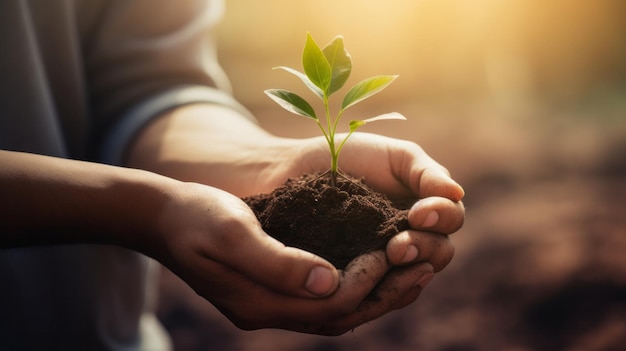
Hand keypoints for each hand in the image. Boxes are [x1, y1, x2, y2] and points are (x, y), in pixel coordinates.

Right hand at [150, 182, 437, 334]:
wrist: (164, 218)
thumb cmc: (196, 215)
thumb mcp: (233, 231)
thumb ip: (278, 261)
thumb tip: (330, 281)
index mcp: (259, 302)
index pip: (329, 304)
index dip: (365, 281)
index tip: (389, 247)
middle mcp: (268, 312)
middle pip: (342, 316)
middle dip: (386, 293)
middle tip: (426, 265)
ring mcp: (270, 305)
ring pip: (337, 312)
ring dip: (378, 293)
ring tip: (416, 268)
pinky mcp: (272, 292)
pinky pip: (325, 300)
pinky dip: (356, 287)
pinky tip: (377, 266)